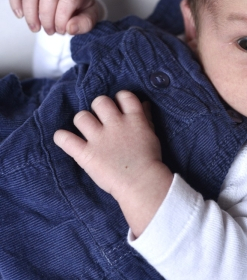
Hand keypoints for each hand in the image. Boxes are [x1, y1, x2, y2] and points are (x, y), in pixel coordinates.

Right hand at [9, 0, 103, 34]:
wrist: (77, 6)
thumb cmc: (82, 12)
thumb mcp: (90, 20)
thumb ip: (84, 24)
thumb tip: (71, 28)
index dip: (62, 18)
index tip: (63, 30)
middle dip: (47, 18)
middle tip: (50, 31)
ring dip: (31, 13)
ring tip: (36, 27)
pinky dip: (16, 1)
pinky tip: (20, 15)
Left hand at [54, 91, 172, 235]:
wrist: (142, 184)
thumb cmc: (150, 161)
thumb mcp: (151, 135)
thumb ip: (146, 118)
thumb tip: (143, 104)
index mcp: (134, 119)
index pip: (124, 96)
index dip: (119, 99)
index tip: (118, 108)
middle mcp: (115, 124)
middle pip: (100, 101)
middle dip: (99, 108)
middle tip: (101, 120)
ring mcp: (99, 139)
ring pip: (81, 116)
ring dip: (82, 121)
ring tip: (86, 130)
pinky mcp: (86, 154)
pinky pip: (66, 139)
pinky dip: (62, 138)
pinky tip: (64, 139)